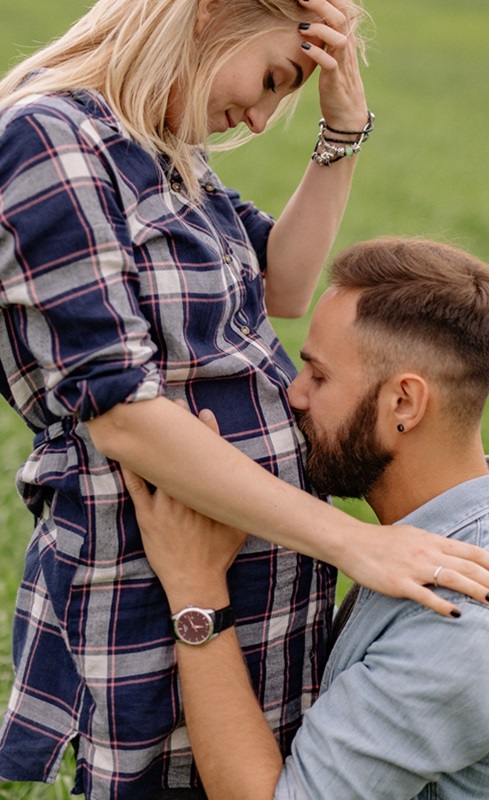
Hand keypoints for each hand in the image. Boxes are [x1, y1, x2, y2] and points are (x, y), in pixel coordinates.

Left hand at [122, 407, 247, 609]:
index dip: (207, 434)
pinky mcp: (147, 515)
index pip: (209, 459)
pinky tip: (124, 450)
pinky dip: (129, 468)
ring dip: (155, 442)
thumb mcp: (240, 528)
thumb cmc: (219, 555)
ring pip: (158, 466)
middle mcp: (188, 497)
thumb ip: (245, 505)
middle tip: (175, 406)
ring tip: (150, 419)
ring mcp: (165, 505)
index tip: (204, 415)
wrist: (195, 582)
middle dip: (180, 429)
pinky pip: (135, 487)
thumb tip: (261, 489)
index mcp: (210, 497)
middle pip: (182, 456)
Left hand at [298, 0, 367, 129]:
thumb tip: (308, 24)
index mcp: (345, 40)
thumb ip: (325, 40)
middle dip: (322, 5)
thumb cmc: (336, 85)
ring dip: (320, 29)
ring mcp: (342, 64)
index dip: (330, 0)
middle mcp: (347, 49)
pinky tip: (303, 47)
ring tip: (301, 26)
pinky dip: (317, 53)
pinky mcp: (335, 81)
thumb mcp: (332, 57)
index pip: (342, 11)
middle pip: (341, 18)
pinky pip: (330, 63)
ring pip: (339, 37)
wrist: (347, 115)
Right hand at [337, 521, 488, 617]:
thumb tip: (451, 553)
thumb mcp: (411, 535)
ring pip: (452, 579)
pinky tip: (456, 614)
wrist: (350, 542)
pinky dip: (442, 605)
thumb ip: (432, 545)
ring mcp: (413, 567)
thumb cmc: (380, 540)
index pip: (471, 552)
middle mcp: (427, 552)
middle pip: (467, 567)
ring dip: (476, 591)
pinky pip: (425, 595)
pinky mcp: (399, 583)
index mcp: (432, 540)